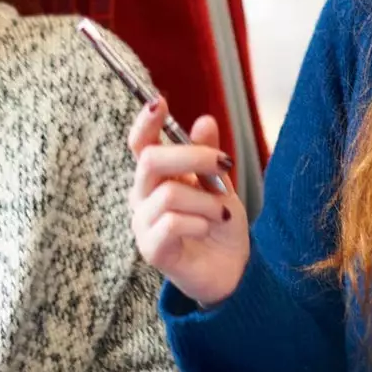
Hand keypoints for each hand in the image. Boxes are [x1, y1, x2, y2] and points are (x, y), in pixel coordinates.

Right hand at [128, 98, 249, 306]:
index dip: (145, 122)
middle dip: (193, 156)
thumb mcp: (218, 183)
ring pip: (170, 194)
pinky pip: (173, 223)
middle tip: (224, 164)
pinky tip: (209, 229)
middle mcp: (143, 197)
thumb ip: (208, 155)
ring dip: (206, 201)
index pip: (140, 144)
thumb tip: (204, 120)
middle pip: (151, 160)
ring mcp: (143, 224)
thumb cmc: (219, 224)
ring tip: (222, 213)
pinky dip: (200, 222)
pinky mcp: (151, 249)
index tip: (159, 101)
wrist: (232, 271)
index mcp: (156, 177)